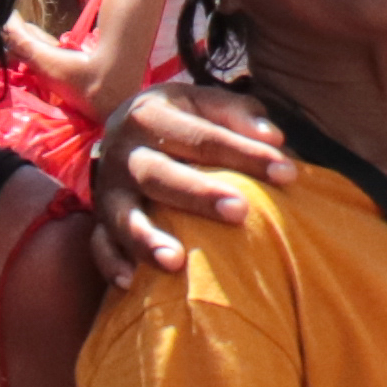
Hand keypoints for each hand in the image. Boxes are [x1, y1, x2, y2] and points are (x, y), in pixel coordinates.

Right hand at [87, 74, 285, 291]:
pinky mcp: (98, 220)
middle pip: (160, 175)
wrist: (122, 130)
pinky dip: (111, 263)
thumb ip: (239, 114)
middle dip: (199, 194)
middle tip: (239, 211)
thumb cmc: (181, 121)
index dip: (246, 154)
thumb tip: (274, 138)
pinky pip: (98, 245)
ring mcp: (107, 190)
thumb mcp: (205, 103)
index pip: (203, 137)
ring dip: (147, 239)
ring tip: (176, 261)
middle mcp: (124, 152)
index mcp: (150, 115)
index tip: (288, 173)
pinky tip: (129, 283)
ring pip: (123, 216)